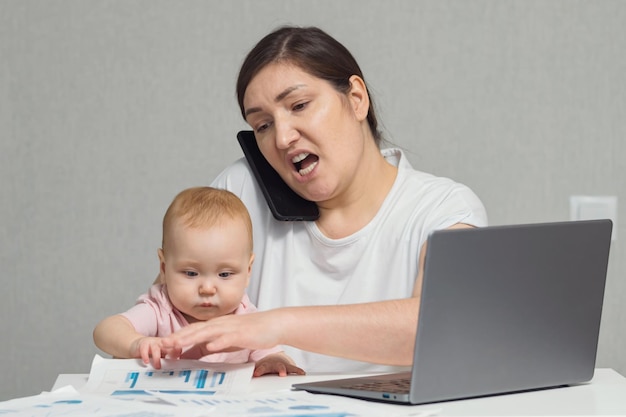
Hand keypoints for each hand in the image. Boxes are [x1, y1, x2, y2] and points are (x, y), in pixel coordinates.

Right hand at [130, 336, 181, 368]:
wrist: (135, 345)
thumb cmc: (150, 352)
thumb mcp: (160, 356)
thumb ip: (166, 361)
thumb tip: (175, 370)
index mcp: (167, 345)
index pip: (175, 347)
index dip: (178, 351)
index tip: (180, 357)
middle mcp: (161, 343)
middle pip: (168, 346)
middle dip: (172, 351)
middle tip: (174, 359)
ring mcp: (152, 342)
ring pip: (156, 348)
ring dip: (157, 358)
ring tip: (157, 367)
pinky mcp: (143, 344)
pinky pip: (144, 349)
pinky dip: (145, 356)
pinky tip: (147, 362)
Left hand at [161, 310, 283, 357]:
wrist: (272, 324)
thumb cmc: (252, 331)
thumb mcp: (229, 339)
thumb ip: (216, 343)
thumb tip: (202, 350)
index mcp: (217, 325)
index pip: (193, 330)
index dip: (178, 336)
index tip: (164, 344)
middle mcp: (221, 324)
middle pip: (195, 330)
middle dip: (178, 337)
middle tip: (163, 344)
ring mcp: (230, 328)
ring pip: (207, 332)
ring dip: (191, 338)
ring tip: (177, 344)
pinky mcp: (241, 333)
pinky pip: (227, 338)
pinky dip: (217, 342)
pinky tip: (209, 347)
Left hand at [253, 353, 305, 376]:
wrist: (275, 356)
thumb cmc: (266, 364)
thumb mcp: (258, 366)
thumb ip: (250, 371)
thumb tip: (237, 375)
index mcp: (267, 365)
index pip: (263, 367)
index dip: (260, 370)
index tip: (256, 374)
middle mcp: (275, 364)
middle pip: (277, 367)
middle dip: (279, 370)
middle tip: (282, 374)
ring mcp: (283, 365)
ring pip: (285, 367)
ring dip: (287, 370)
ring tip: (290, 374)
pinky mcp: (290, 368)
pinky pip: (295, 369)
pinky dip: (298, 371)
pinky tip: (302, 373)